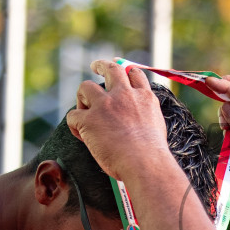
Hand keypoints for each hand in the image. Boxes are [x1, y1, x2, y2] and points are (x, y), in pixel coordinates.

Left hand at [69, 60, 170, 181]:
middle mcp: (124, 95)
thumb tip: (138, 124)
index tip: (120, 69)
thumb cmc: (152, 155)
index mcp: (144, 98)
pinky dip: (75, 126)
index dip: (125, 71)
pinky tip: (83, 136)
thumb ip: (146, 117)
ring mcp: (105, 105)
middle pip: (111, 69)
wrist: (145, 163)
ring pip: (85, 86)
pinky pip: (73, 115)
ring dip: (82, 97)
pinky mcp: (88, 120)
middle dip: (101, 65)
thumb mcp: (157, 127)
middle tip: (95, 66)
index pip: (134, 74)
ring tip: (84, 110)